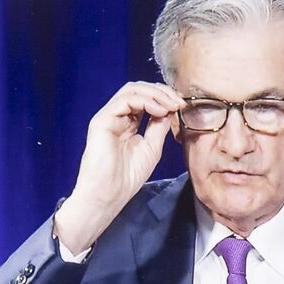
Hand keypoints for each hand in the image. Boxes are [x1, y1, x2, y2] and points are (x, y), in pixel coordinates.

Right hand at [53, 81, 185, 255]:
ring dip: (156, 94)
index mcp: (127, 123)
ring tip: (171, 105)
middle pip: (138, 89)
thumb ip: (159, 127)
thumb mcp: (152, 148)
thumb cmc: (127, 177)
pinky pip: (124, 100)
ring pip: (131, 90)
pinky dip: (145, 101)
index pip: (145, 99)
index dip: (164, 98)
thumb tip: (170, 109)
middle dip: (161, 92)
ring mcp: (108, 117)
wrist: (108, 194)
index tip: (182, 106)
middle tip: (179, 102)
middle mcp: (117, 116)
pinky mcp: (102, 120)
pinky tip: (159, 111)